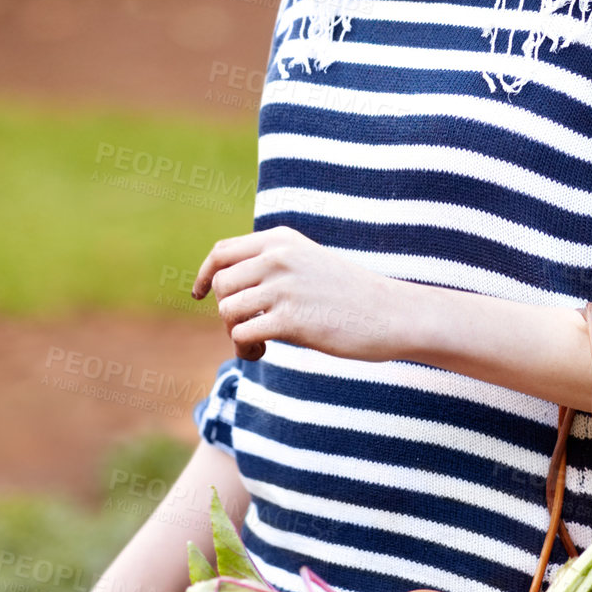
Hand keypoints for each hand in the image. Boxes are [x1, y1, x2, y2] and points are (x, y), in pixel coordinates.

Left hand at [193, 225, 396, 363]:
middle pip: (221, 284)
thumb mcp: (310, 263)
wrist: (391, 313)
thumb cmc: (350, 295)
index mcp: (282, 239)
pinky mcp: (291, 319)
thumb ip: (273, 265)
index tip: (199, 295)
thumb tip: (226, 288)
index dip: (204, 275)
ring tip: (255, 343)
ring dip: (233, 333)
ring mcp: (285, 286)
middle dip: (226, 311)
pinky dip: (244, 348)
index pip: (222, 252)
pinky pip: (242, 334)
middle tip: (248, 327)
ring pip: (226, 310)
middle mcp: (279, 257)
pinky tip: (262, 352)